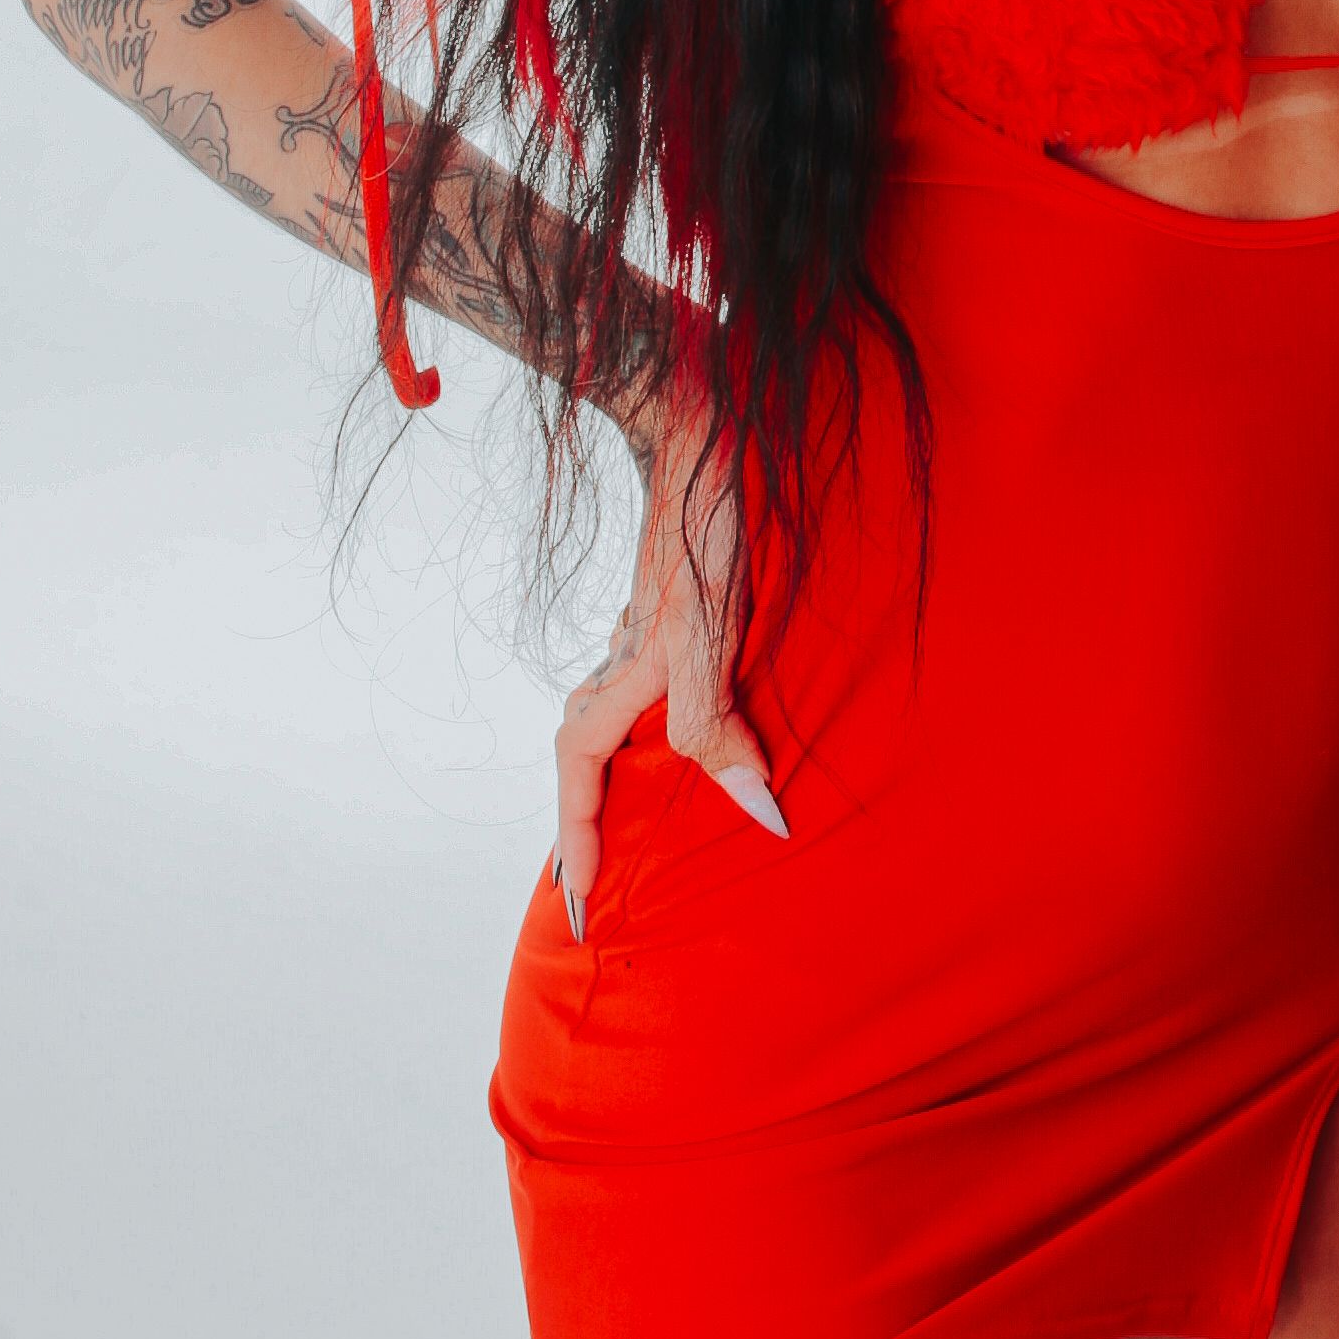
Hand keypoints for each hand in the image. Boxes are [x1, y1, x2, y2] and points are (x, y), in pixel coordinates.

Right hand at [550, 404, 783, 933]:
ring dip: (620, 772)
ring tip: (633, 820)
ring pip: (620, 720)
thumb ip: (718, 729)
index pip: (581, 781)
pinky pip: (655, 690)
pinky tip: (693, 727)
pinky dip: (660, 727)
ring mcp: (647, 635)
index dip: (579, 844)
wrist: (706, 432)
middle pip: (586, 757)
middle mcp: (621, 664)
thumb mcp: (708, 641)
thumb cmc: (705, 535)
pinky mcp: (678, 610)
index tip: (579, 905)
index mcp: (616, 683)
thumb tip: (759, 816)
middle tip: (588, 879)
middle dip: (584, 820)